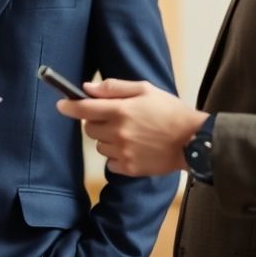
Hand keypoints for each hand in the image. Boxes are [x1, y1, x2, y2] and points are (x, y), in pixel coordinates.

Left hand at [55, 79, 206, 176]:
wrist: (193, 141)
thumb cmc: (170, 111)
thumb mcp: (146, 90)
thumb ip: (114, 88)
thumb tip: (87, 88)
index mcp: (121, 111)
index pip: (84, 109)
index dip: (69, 106)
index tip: (62, 105)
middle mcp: (118, 132)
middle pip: (90, 129)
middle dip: (97, 122)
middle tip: (115, 118)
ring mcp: (123, 152)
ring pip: (100, 146)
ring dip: (107, 140)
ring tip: (129, 135)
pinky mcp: (130, 168)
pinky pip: (110, 163)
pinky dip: (116, 157)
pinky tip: (133, 149)